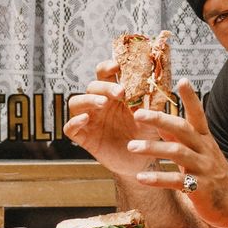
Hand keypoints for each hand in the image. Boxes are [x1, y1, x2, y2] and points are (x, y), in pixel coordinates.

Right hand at [62, 60, 142, 176]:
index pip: (104, 74)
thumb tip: (158, 86)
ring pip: (75, 103)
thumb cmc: (145, 135)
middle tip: (120, 92)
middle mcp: (99, 104)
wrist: (141, 161)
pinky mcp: (84, 137)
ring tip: (102, 103)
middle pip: (92, 87)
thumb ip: (153, 103)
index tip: (117, 66)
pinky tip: (85, 119)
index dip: (107, 67)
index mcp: (113, 94)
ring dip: (88, 100)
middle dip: (104, 87)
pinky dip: (75, 122)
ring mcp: (89, 120)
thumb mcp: (152, 118)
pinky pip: (69, 128)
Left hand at [127, 80, 227, 227]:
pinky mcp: (200, 189)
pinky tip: (141, 177)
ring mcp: (204, 169)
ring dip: (153, 148)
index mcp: (205, 140)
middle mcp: (205, 150)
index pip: (198, 114)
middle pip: (183, 130)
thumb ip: (181, 139)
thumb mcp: (199, 154)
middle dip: (160, 120)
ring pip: (178, 153)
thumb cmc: (213, 177)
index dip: (190, 98)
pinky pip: (177, 181)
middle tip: (137, 114)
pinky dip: (158, 178)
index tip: (182, 80)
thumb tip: (162, 124)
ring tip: (131, 146)